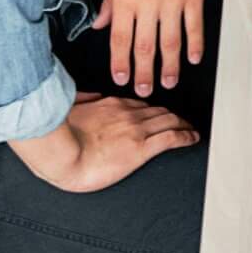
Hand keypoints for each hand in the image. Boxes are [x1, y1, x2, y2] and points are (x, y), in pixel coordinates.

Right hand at [12, 93, 199, 192]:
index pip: (140, 104)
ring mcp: (136, 130)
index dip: (153, 109)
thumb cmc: (58, 139)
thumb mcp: (68, 109)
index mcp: (110, 105)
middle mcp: (128, 114)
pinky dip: (186, 136)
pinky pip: (172, 138)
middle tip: (182, 121)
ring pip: (169, 121)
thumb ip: (82, 100)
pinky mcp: (141, 148)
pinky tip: (193, 138)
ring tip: (191, 128)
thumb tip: (90, 96)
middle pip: (159, 111)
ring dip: (183, 124)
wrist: (60, 156)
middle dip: (173, 115)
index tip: (158, 113)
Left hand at [95, 0, 219, 93]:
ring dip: (169, 66)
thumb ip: (108, 1)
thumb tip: (102, 24)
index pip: (120, 39)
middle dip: (144, 72)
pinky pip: (194, 26)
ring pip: (170, 42)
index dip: (120, 62)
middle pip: (145, 47)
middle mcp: (149, 2)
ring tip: (168, 81)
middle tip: (144, 89)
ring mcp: (173, 0)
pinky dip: (195, 45)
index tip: (120, 78)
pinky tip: (192, 57)